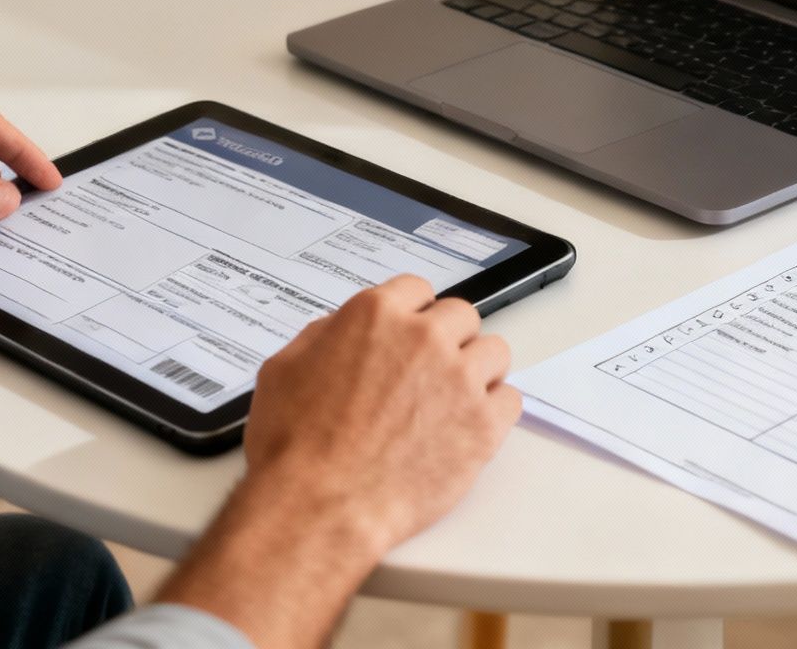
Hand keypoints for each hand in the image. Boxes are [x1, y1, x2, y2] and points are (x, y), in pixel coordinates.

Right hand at [152, 277, 519, 648]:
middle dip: (448, 339)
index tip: (412, 333)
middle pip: (462, 316)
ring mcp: (459, 380)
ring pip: (494, 353)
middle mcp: (424, 338)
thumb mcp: (284, 370)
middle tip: (432, 371)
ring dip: (478, 371)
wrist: (320, 506)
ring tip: (455, 399)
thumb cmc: (295, 448)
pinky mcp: (483, 425)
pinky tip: (470, 425)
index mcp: (376, 316)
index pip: (417, 290)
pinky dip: (495, 411)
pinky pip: (511, 400)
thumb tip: (340, 332)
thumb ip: (322, 338)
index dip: (413, 315)